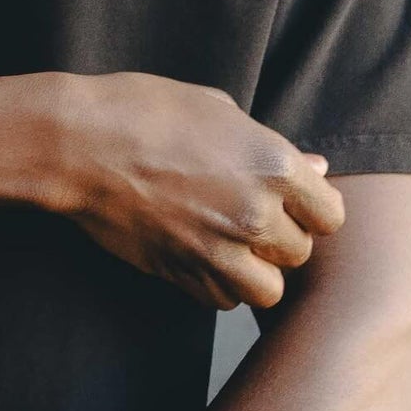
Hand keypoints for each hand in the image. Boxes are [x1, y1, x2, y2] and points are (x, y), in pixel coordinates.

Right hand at [42, 69, 345, 310]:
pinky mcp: (182, 273)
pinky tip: (200, 253)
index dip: (311, 207)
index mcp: (274, 166)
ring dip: (254, 270)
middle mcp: (255, 213)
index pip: (330, 215)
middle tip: (249, 215)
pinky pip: (222, 300)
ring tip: (230, 243)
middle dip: (280, 238)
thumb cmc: (145, 111)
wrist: (79, 143)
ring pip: (268, 290)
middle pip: (300, 254)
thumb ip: (272, 146)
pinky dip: (217, 285)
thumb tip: (317, 168)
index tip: (290, 200)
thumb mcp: (218, 109)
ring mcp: (218, 250)